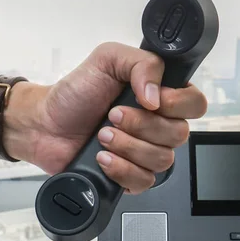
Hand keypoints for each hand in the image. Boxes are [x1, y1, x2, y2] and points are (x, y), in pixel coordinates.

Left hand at [3, 42, 207, 193]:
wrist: (44, 125)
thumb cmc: (74, 93)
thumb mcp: (107, 59)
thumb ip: (141, 64)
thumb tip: (157, 94)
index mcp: (160, 95)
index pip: (195, 104)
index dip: (177, 105)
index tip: (149, 101)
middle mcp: (157, 125)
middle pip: (179, 134)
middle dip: (142, 126)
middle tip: (113, 116)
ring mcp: (145, 152)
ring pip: (163, 160)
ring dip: (128, 147)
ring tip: (103, 136)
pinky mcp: (131, 175)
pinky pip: (145, 181)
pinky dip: (121, 170)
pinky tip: (103, 158)